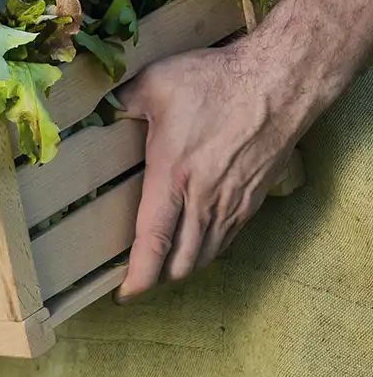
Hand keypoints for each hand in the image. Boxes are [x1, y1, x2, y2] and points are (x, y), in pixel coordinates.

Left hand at [113, 43, 307, 302]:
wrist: (279, 84)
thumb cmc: (216, 82)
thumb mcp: (154, 83)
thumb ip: (120, 101)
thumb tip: (97, 108)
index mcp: (173, 176)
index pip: (153, 240)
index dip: (140, 275)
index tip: (126, 294)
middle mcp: (203, 198)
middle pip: (181, 260)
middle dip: (158, 277)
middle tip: (138, 278)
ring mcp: (232, 201)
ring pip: (207, 254)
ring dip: (185, 266)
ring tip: (164, 266)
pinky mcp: (253, 198)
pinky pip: (229, 239)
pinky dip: (210, 250)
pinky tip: (200, 244)